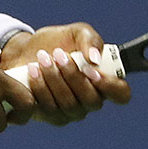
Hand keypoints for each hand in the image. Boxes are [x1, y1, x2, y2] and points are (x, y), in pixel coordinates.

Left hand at [0, 23, 131, 125]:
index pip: (121, 94)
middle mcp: (92, 100)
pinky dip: (40, 87)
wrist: (26, 50)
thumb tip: (95, 58)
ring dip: (54, 79)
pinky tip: (32, 70)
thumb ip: (90, 40)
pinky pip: (49, 108)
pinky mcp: (52, 116)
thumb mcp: (77, 32)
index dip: (111, 86)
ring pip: (70, 104)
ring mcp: (73, 111)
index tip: (92, 70)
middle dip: (73, 76)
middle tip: (58, 54)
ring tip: (42, 57)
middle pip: (92, 101)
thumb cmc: (58, 42)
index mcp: (105, 81)